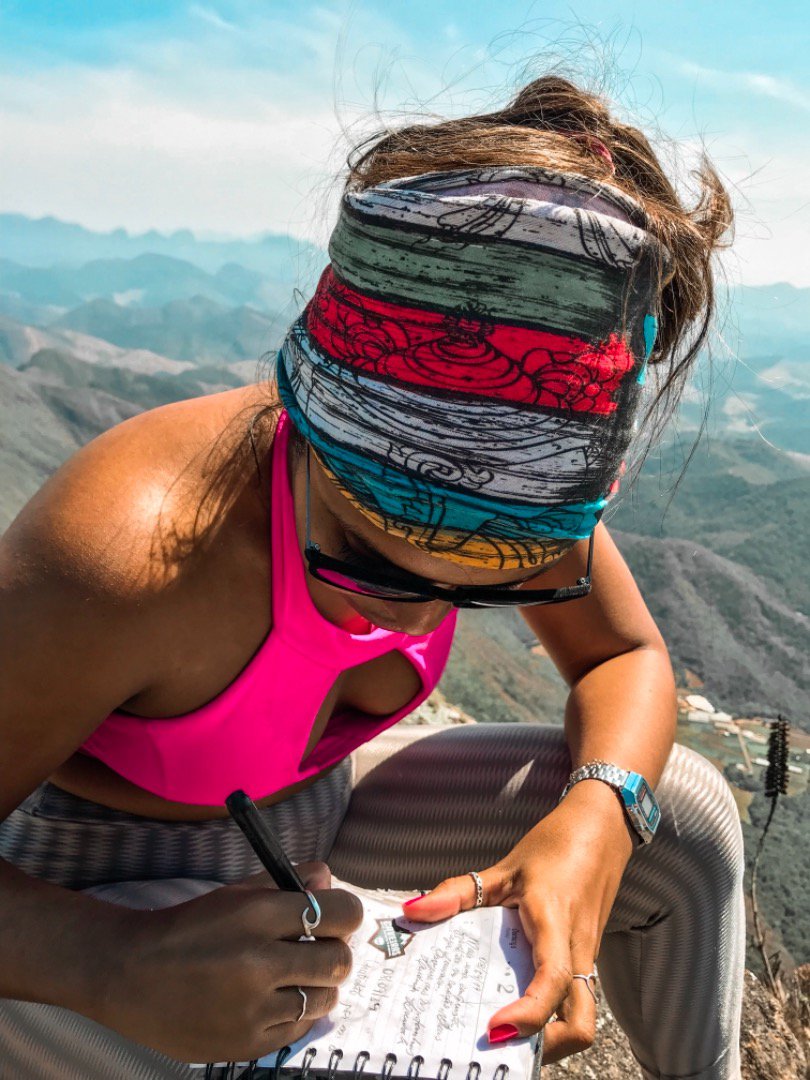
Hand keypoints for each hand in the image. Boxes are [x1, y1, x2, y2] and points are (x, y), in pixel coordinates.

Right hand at [94, 862, 363, 1063]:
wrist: (128, 976)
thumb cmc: (188, 928)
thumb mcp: (235, 893)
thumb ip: (286, 882)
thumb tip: (328, 879)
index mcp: (256, 916)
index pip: (338, 912)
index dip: (346, 913)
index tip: (339, 916)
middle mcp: (258, 963)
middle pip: (339, 960)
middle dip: (335, 950)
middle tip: (318, 948)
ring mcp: (253, 1010)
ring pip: (325, 997)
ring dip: (318, 984)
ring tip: (293, 975)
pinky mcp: (246, 1044)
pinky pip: (300, 1028)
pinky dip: (296, 1012)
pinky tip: (273, 1000)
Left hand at [401, 783, 634, 1065]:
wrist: (603, 828)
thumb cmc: (555, 846)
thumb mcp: (505, 866)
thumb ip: (459, 891)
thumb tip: (414, 911)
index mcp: (555, 924)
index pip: (551, 982)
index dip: (526, 1015)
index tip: (494, 1029)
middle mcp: (577, 950)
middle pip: (581, 1024)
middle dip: (545, 1047)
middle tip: (500, 1044)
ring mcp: (586, 957)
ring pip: (583, 1017)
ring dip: (551, 1036)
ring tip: (509, 1032)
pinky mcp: (586, 957)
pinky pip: (575, 998)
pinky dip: (552, 1013)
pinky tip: (519, 1002)